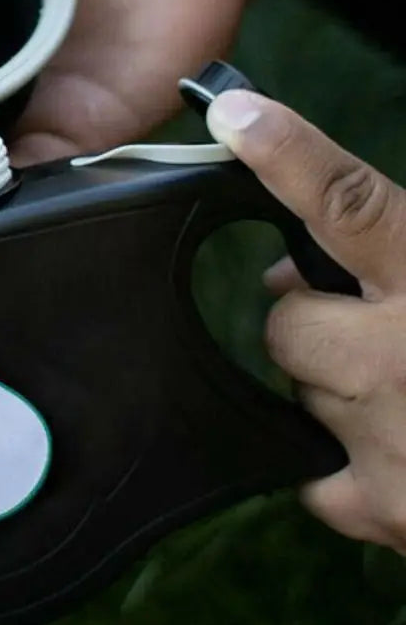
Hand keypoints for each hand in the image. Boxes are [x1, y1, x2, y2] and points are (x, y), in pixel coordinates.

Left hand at [207, 90, 405, 553]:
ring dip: (335, 386)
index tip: (235, 115)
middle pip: (286, 317)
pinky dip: (341, 461)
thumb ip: (403, 248)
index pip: (347, 200)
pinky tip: (399, 454)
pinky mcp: (384, 509)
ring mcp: (391, 440)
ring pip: (297, 389)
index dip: (285, 152)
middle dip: (316, 319)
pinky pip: (308, 470)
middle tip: (373, 327)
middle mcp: (405, 356)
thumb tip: (307, 256)